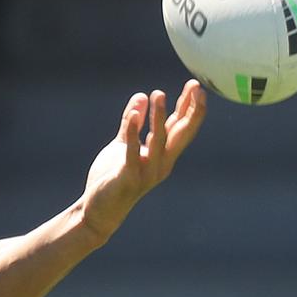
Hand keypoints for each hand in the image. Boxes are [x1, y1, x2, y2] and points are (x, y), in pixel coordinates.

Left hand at [80, 80, 206, 240]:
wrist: (100, 210)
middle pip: (181, 134)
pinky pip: (133, 153)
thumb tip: (141, 96)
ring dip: (159, 117)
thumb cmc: (113, 178)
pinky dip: (133, 133)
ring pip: (158, 141)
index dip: (189, 107)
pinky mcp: (129, 178)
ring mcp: (148, 172)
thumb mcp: (123, 145)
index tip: (196, 85)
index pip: (180, 127)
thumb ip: (131, 124)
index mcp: (163, 155)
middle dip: (190, 110)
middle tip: (196, 86)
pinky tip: (134, 114)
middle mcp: (162, 163)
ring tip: (159, 93)